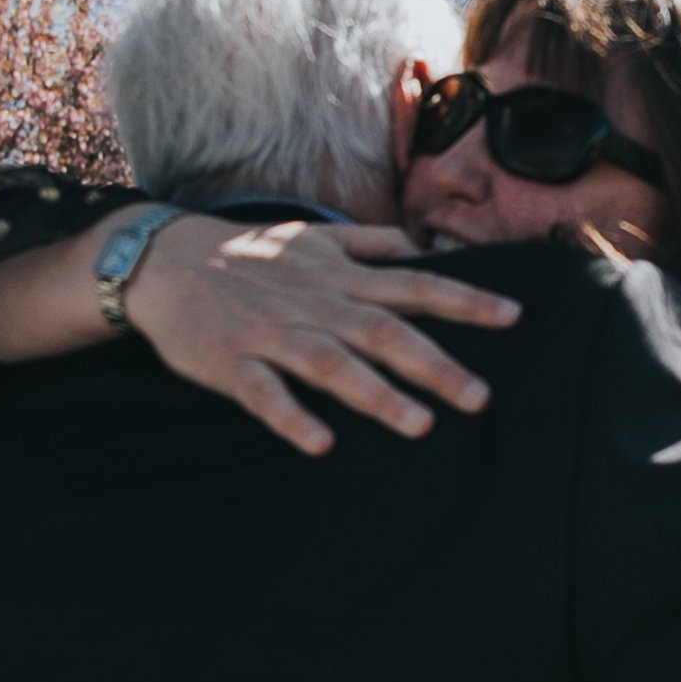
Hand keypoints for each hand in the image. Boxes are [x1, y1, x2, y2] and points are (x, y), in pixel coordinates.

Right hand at [122, 215, 520, 457]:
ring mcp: (274, 334)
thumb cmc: (252, 256)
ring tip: (418, 425)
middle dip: (434, 365)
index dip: (465, 300)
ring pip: (331, 364)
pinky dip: (292, 417)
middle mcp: (316, 305)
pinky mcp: (234, 362)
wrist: (166, 261)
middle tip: (480, 398)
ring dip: (375, 394)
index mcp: (341, 278)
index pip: (416, 286)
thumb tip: (425, 248)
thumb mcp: (316, 237)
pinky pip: (266, 394)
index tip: (514, 315)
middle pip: (384, 333)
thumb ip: (373, 244)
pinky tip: (320, 444)